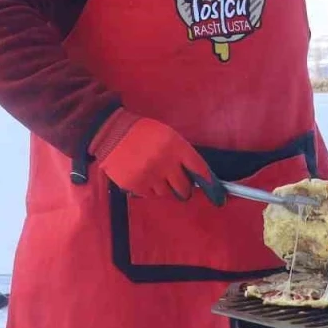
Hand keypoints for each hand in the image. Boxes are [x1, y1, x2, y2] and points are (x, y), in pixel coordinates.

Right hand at [90, 110, 225, 205]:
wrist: (111, 132)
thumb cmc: (143, 132)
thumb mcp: (167, 135)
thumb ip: (181, 153)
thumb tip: (194, 175)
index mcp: (176, 146)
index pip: (199, 169)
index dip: (209, 183)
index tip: (216, 194)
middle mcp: (165, 163)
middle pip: (184, 187)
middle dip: (184, 188)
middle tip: (179, 185)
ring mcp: (150, 175)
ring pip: (167, 193)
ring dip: (165, 187)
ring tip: (155, 175)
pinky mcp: (136, 185)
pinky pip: (150, 195)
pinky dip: (149, 189)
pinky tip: (143, 177)